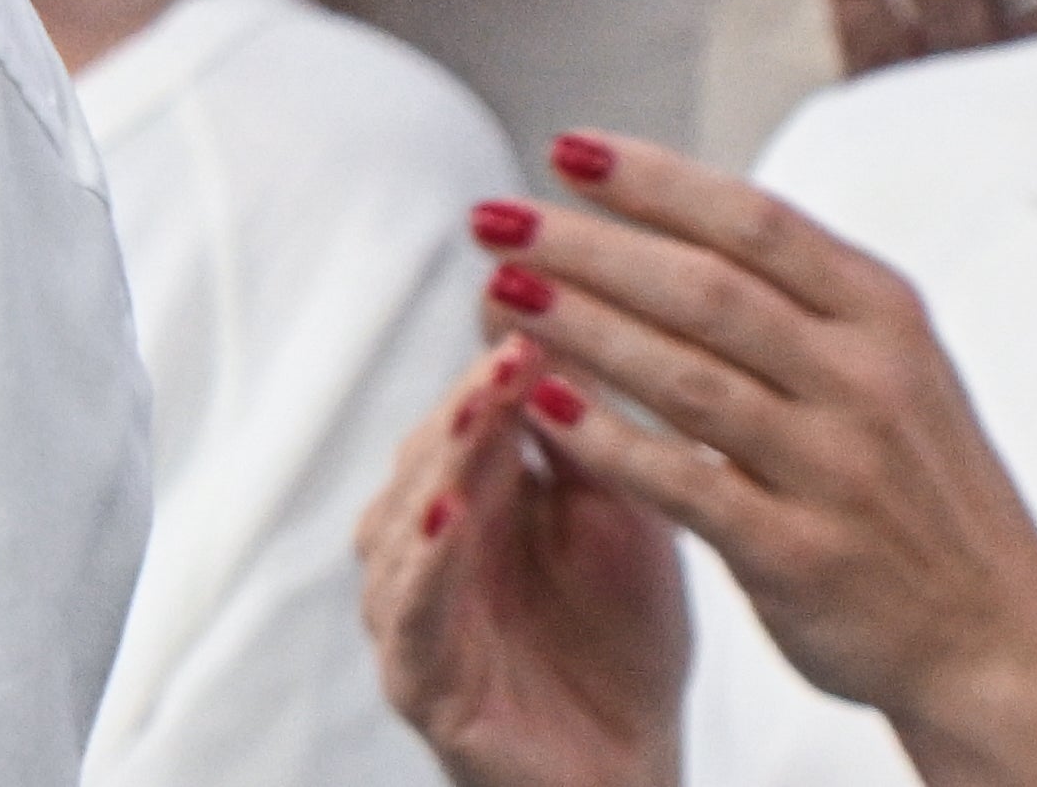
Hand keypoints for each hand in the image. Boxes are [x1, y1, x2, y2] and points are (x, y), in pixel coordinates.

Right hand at [363, 337, 688, 786]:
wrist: (633, 771)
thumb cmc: (623, 641)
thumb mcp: (621, 518)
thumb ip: (590, 435)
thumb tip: (569, 310)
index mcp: (469, 498)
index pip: (466, 413)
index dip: (493, 358)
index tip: (533, 296)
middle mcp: (424, 546)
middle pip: (428, 457)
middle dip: (466, 402)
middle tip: (510, 348)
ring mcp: (412, 613)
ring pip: (402, 524)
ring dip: (439, 468)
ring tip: (474, 419)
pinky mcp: (419, 682)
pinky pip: (408, 613)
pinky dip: (424, 562)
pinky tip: (450, 517)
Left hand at [469, 138, 1036, 785]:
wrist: (1004, 644)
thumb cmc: (919, 488)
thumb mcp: (891, 366)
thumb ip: (796, 293)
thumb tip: (661, 201)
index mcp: (884, 318)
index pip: (754, 222)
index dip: (654, 179)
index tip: (564, 148)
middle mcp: (866, 384)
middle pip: (705, 289)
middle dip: (589, 244)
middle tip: (493, 215)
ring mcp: (837, 472)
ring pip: (687, 378)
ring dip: (584, 327)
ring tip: (501, 290)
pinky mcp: (803, 556)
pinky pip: (687, 486)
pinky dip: (609, 442)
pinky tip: (542, 404)